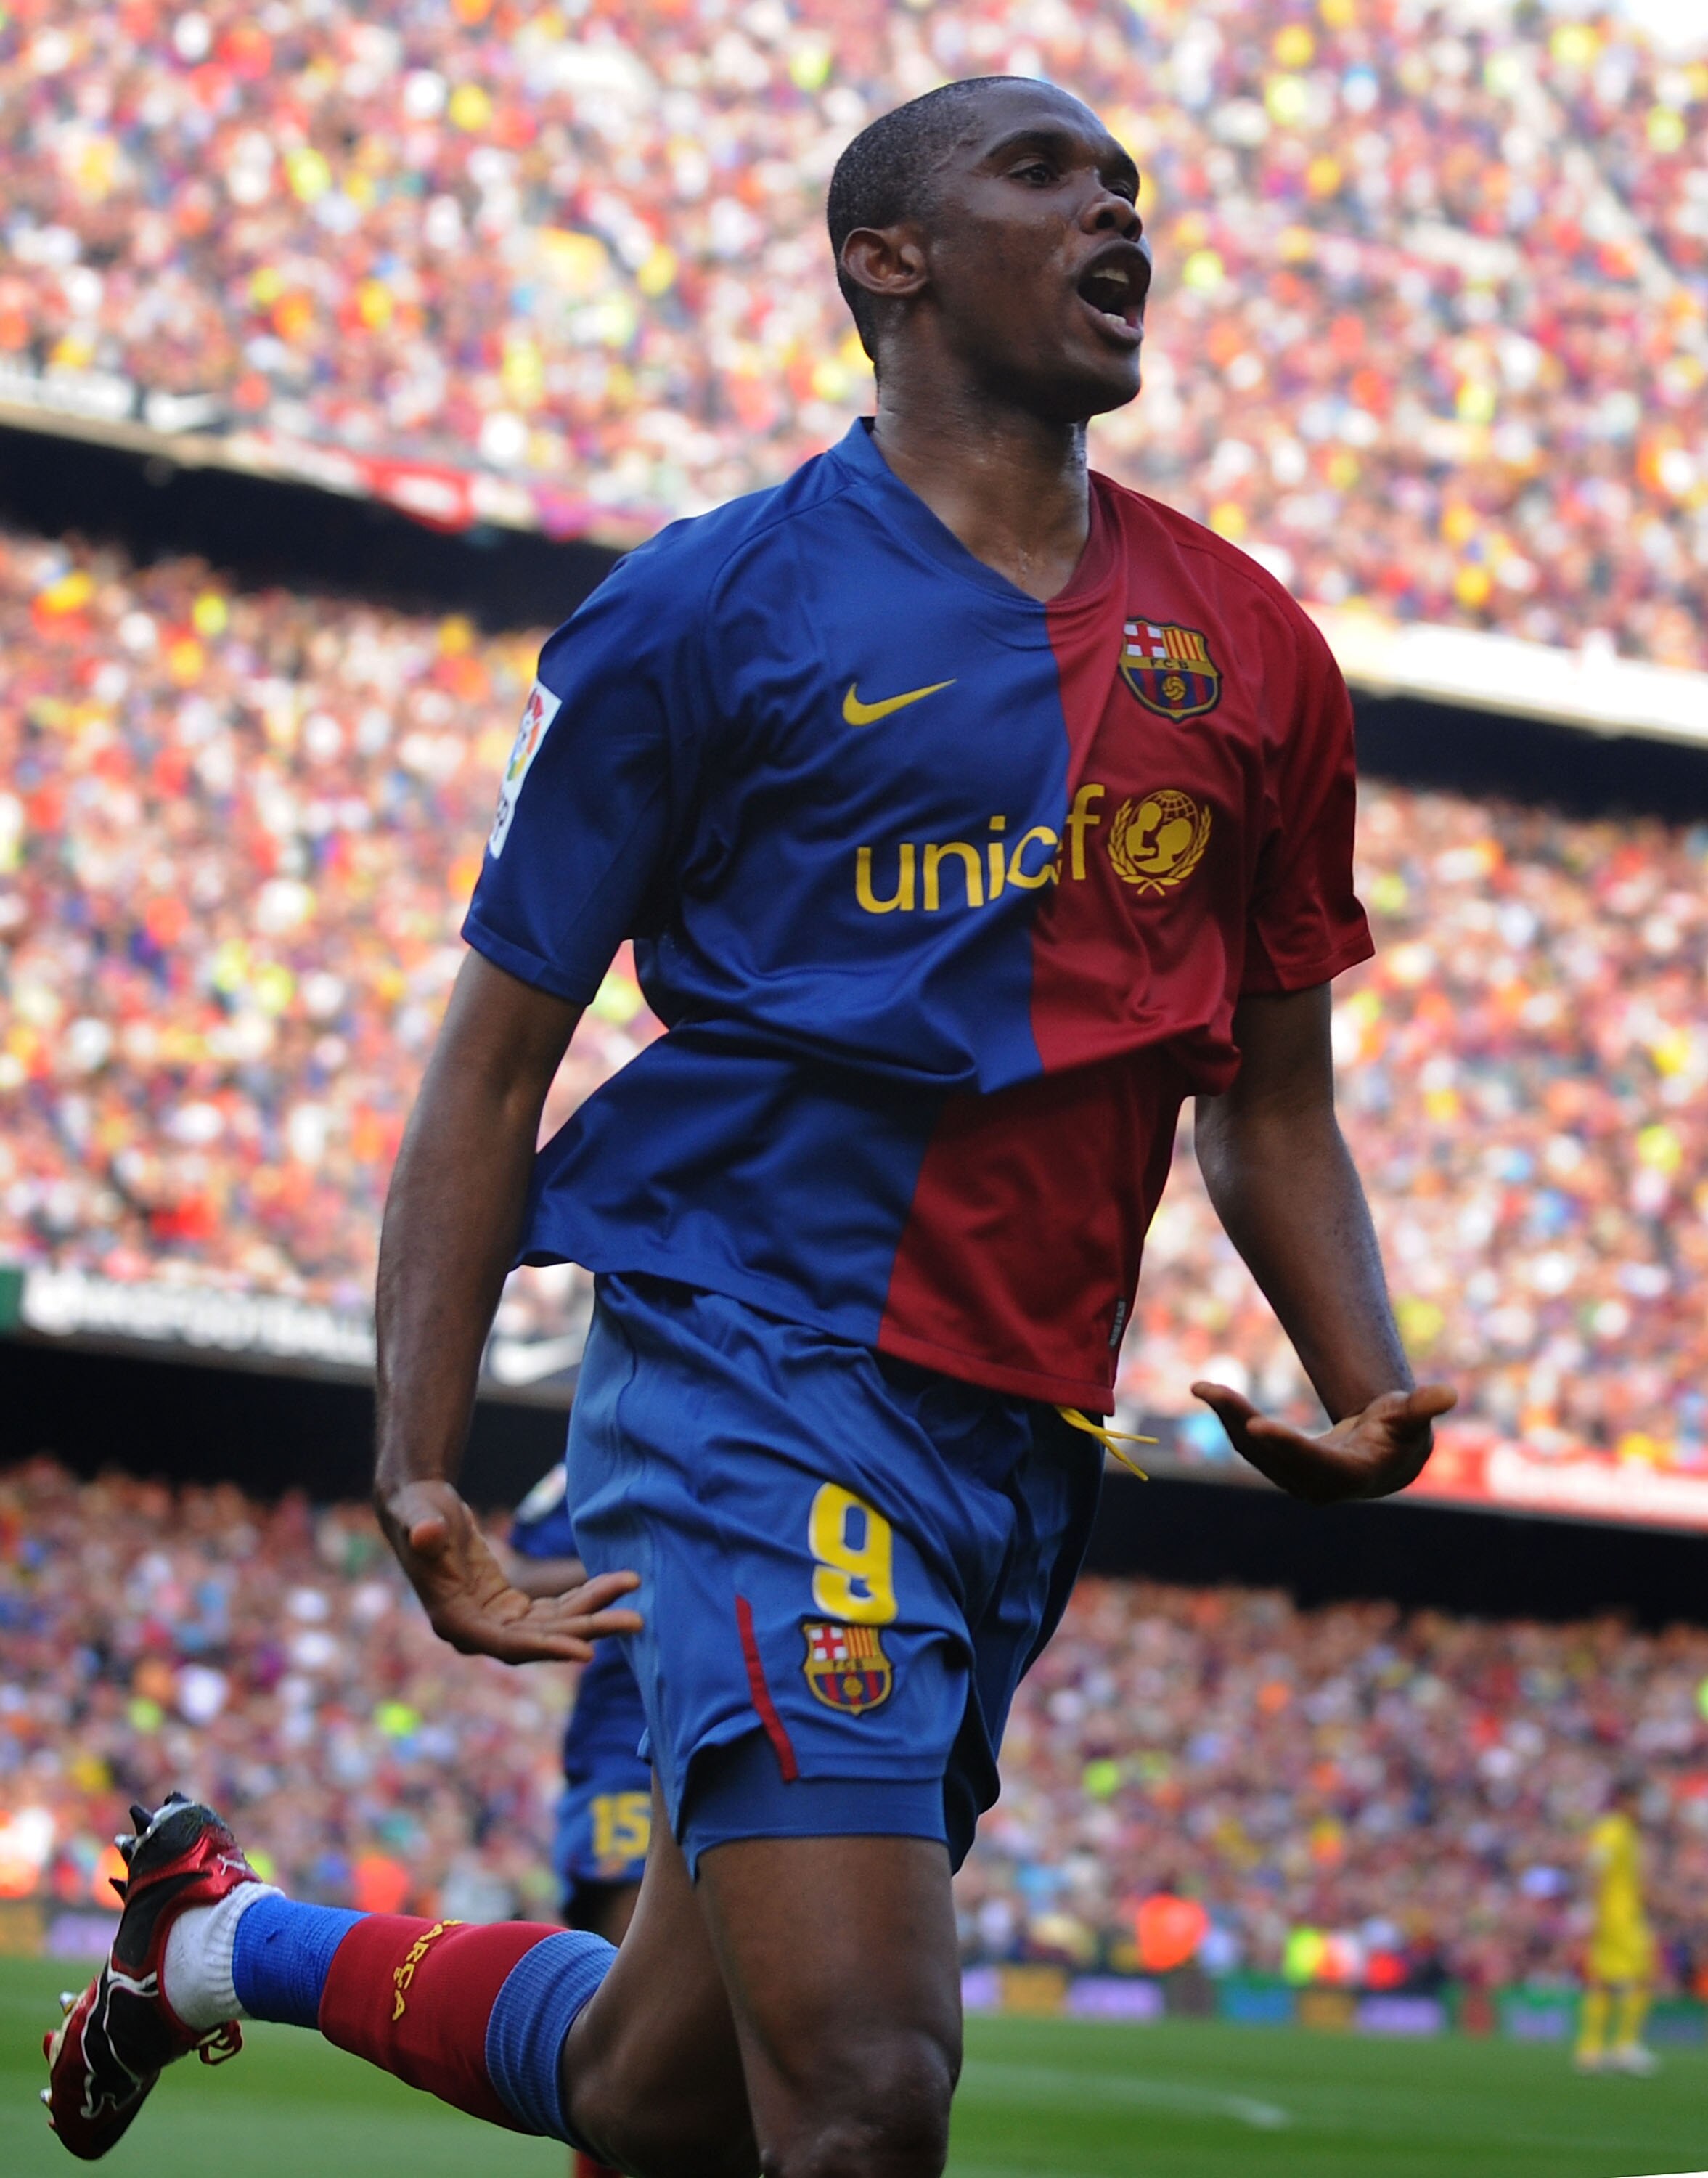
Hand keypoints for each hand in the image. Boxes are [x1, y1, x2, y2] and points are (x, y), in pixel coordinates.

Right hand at [377, 1478, 641, 1662]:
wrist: (420, 1510)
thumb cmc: (417, 1513)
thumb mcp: (419, 1518)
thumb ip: (423, 1529)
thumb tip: (425, 1534)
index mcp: (455, 1622)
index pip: (509, 1646)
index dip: (548, 1649)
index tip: (588, 1651)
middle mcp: (478, 1630)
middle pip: (542, 1640)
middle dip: (589, 1630)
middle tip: (636, 1622)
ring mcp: (497, 1621)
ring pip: (555, 1625)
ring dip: (595, 1610)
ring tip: (633, 1587)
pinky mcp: (510, 1607)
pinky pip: (553, 1609)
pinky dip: (582, 1598)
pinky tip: (613, 1583)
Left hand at [1189, 1381, 1456, 1504]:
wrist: (1383, 1459)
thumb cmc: (1399, 1433)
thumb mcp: (1408, 1418)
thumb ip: (1422, 1407)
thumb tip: (1449, 1393)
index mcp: (1348, 1475)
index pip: (1311, 1460)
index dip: (1284, 1443)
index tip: (1255, 1423)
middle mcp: (1316, 1485)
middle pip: (1270, 1452)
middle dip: (1238, 1419)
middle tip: (1210, 1389)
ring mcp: (1294, 1482)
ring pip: (1251, 1450)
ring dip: (1225, 1417)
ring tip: (1202, 1386)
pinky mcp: (1279, 1471)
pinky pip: (1248, 1447)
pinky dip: (1228, 1420)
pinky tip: (1210, 1394)